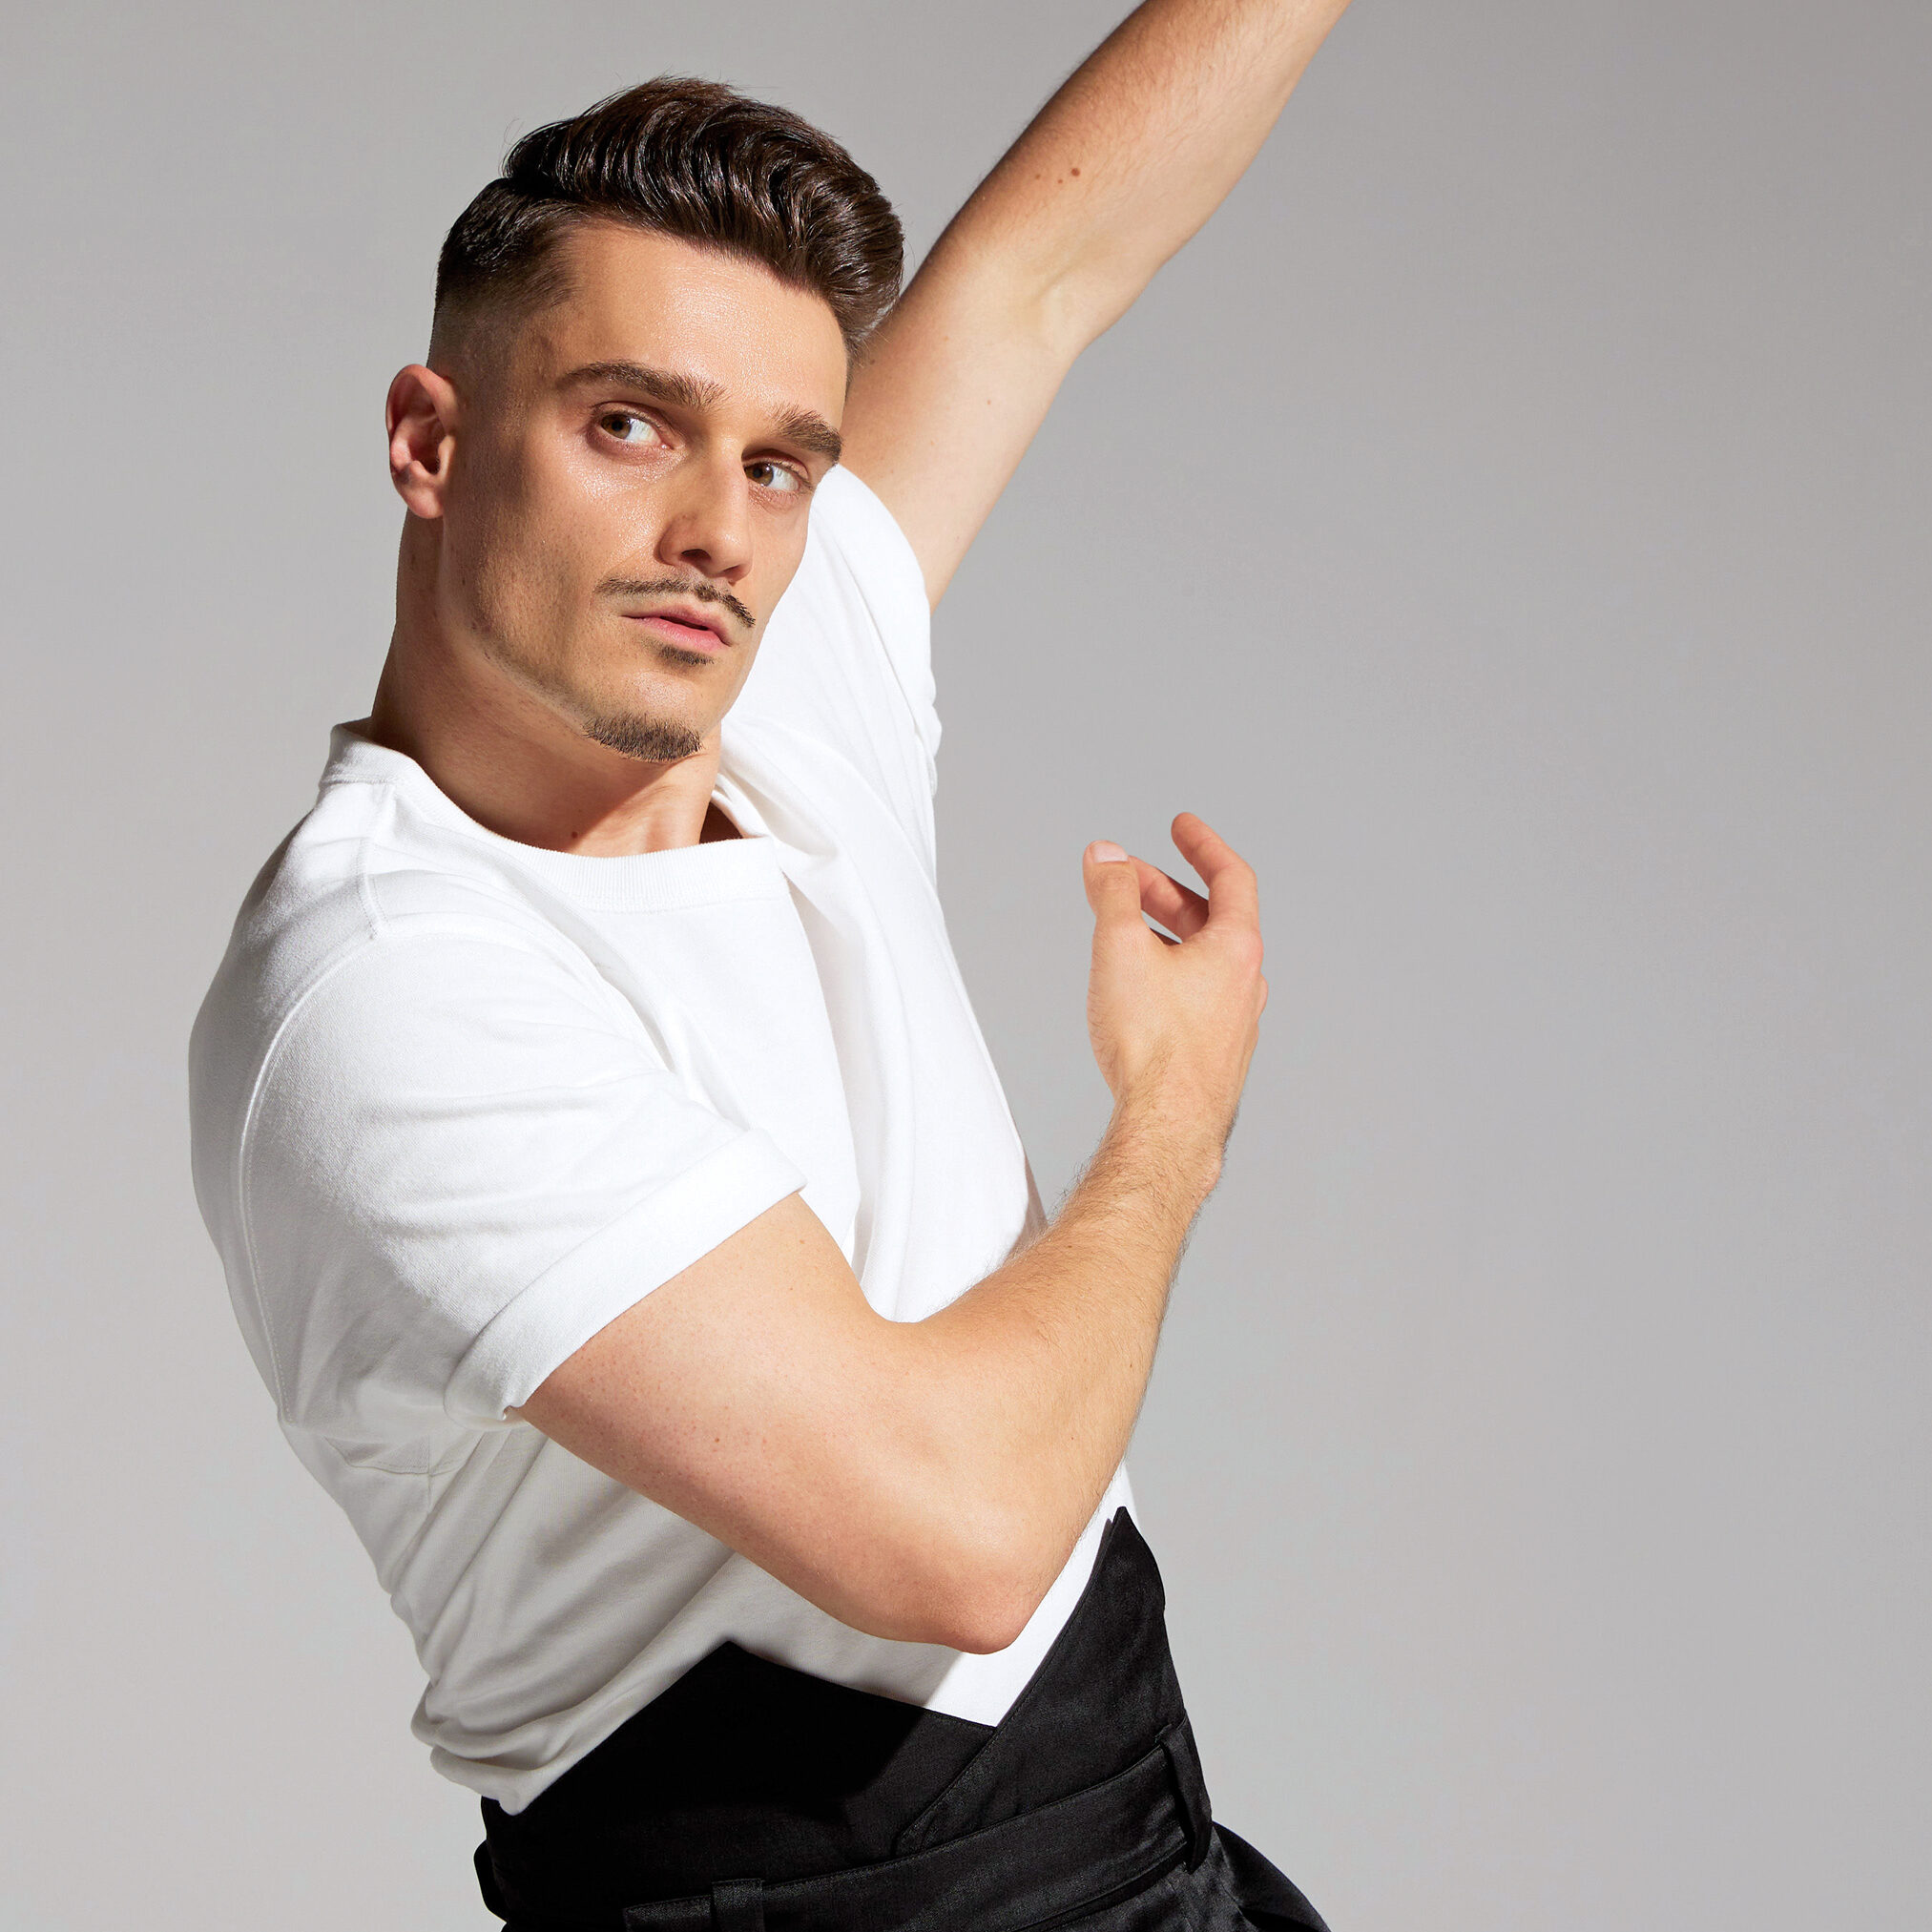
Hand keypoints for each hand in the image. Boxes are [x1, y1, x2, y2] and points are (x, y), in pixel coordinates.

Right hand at [1081, 813, 1267, 1183]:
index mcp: (1237, 949)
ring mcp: (1235, 1024)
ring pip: (1202, 961)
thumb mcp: (1120, 948)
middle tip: (1123, 878)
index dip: (1203, 845)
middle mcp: (1247, 985)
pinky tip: (1135, 992)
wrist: (1167, 1128)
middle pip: (1210, 918)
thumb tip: (1106, 855)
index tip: (1180, 826)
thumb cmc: (1152, 1044)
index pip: (1231, 877)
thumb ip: (1114, 893)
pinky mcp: (1214, 1057)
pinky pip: (1196, 998)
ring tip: (1120, 933)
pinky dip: (1168, 974)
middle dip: (1162, 891)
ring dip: (1164, 935)